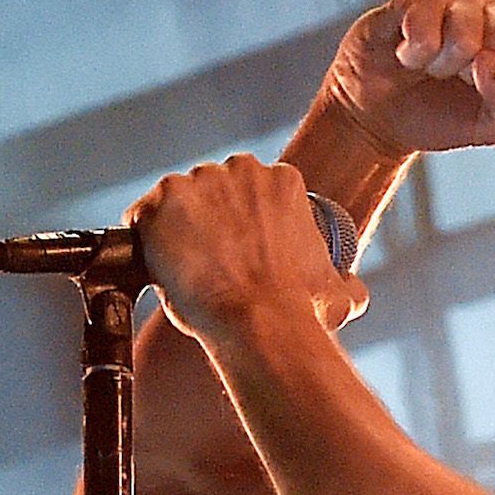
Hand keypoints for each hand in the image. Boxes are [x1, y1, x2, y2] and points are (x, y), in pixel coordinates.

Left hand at [126, 155, 369, 344]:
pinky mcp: (159, 202)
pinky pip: (142, 216)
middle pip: (213, 189)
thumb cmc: (301, 311)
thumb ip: (347, 283)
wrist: (262, 324)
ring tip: (190, 271)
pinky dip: (146, 239)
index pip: (252, 191)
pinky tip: (162, 268)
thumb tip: (352, 290)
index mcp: (283, 181)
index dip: (245, 222)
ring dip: (179, 229)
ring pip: (178, 201)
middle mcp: (239, 170)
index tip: (243, 250)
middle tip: (216, 262)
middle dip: (211, 219)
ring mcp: (196, 183)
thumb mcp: (340, 294)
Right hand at [320, 0, 494, 155]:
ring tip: (428, 67)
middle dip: (473, 70)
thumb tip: (488, 59)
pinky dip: (415, 41)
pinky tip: (407, 50)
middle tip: (452, 80)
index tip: (482, 94)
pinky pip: (430, 3)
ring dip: (442, 57)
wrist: (379, 117)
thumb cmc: (438, 117)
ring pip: (468, 18)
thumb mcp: (487, 127)